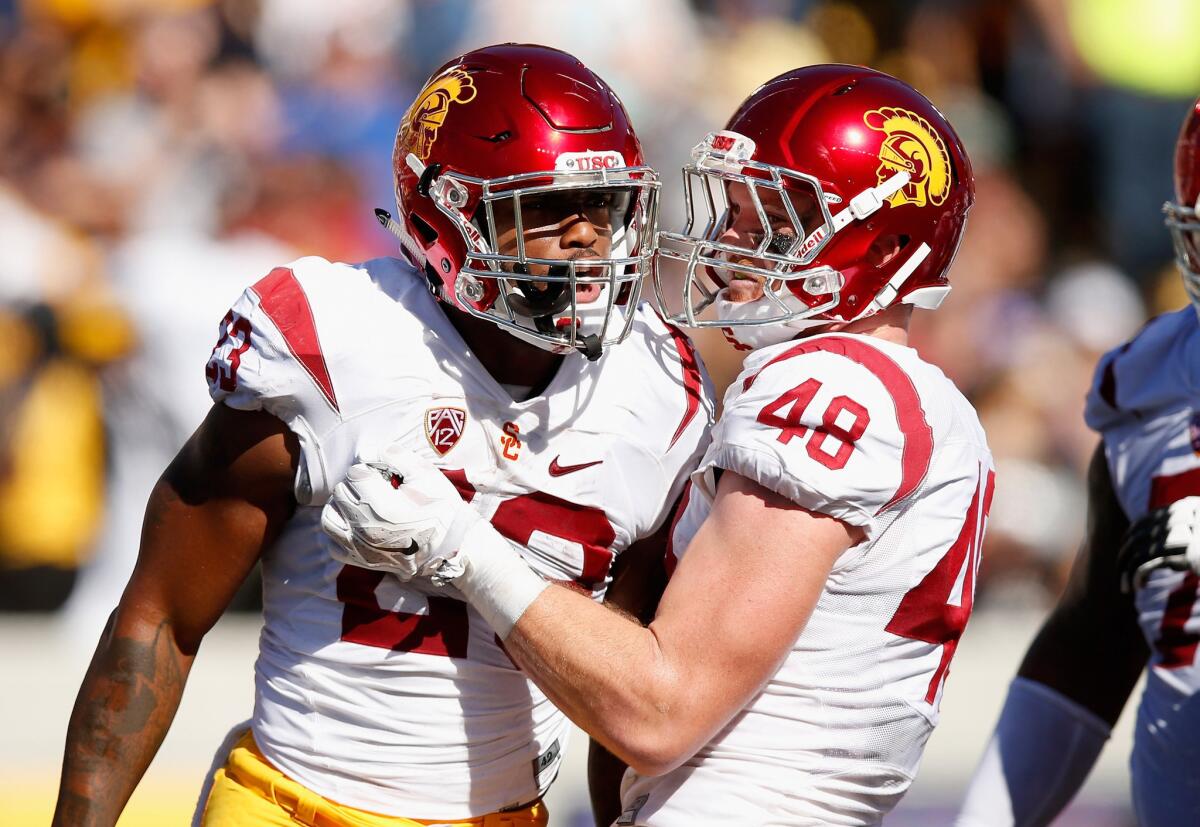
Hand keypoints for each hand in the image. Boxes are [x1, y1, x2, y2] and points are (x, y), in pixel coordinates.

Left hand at [321, 443, 477, 583]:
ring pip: (329, 518)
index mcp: (383, 508)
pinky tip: (355, 522)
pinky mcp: (362, 561)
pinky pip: (333, 543)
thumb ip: (396, 456)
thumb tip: (370, 451)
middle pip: (340, 493)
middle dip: (355, 484)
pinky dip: (340, 530)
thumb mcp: (426, 475)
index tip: (382, 474)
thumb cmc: (442, 509)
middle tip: (375, 486)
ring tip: (359, 501)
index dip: (369, 469)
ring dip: (340, 505)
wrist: (453, 547)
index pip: (355, 475)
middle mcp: (366, 530)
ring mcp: (361, 548)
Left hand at [1118, 496, 1199, 591]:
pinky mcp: (1188, 552)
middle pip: (1139, 536)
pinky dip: (1138, 575)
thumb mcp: (1199, 540)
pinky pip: (1150, 562)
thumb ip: (1184, 539)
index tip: (1125, 557)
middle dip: (1124, 558)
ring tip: (1126, 587)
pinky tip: (1137, 586)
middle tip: (1121, 578)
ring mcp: (1186, 533)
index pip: (1146, 522)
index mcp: (1187, 508)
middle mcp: (1183, 516)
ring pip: (1140, 550)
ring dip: (1128, 570)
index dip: (1131, 540)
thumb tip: (1157, 554)